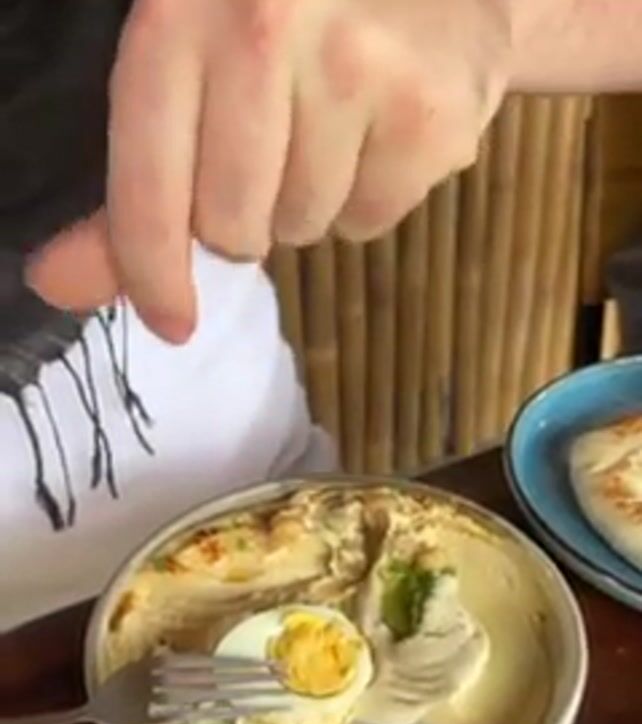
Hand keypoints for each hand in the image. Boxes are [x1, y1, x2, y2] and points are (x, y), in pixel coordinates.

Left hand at [26, 0, 510, 342]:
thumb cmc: (296, 26)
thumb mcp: (194, 70)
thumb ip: (133, 185)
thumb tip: (63, 284)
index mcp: (181, 8)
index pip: (150, 179)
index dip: (151, 267)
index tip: (169, 321)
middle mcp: (266, 24)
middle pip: (233, 225)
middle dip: (245, 221)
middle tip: (271, 155)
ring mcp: (357, 66)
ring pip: (303, 228)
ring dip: (308, 203)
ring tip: (334, 124)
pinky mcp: (428, 114)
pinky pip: (367, 223)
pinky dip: (366, 198)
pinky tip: (379, 131)